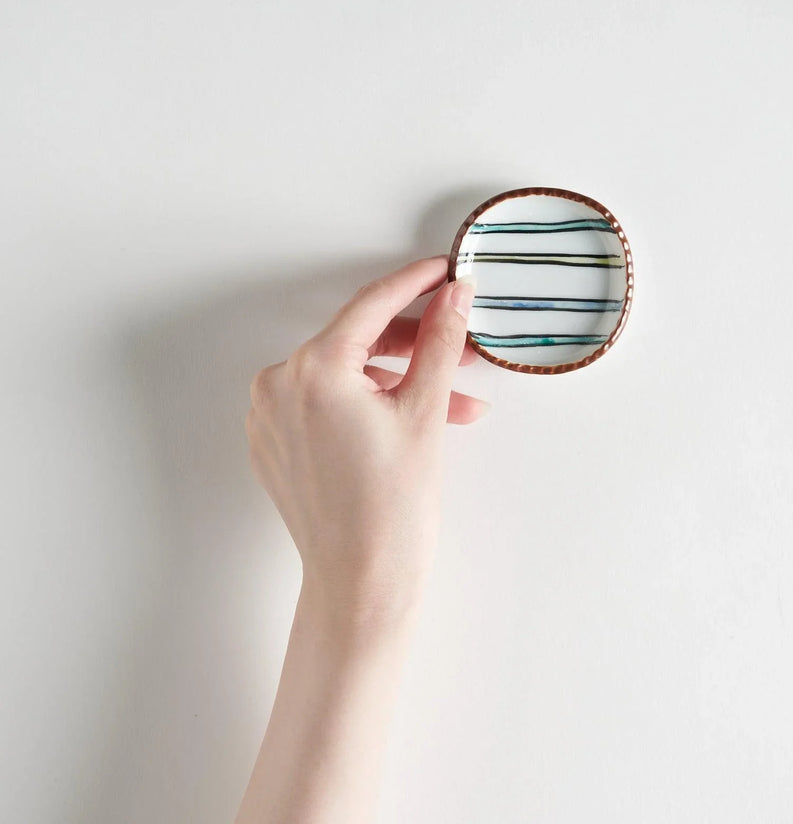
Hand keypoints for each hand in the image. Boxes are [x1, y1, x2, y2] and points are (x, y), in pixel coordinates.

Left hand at [245, 256, 485, 627]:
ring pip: (346, 374)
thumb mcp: (426, 412)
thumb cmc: (392, 507)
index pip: (372, 304)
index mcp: (313, 369)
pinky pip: (326, 402)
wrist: (361, 583)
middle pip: (357, 340)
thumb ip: (439, 340)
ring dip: (400, 379)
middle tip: (462, 342)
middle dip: (416, 342)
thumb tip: (454, 295)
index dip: (415, 282)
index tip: (443, 270)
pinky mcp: (273, 442)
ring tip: (454, 403)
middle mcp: (279, 384)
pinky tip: (412, 417)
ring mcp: (270, 415)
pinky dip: (368, 402)